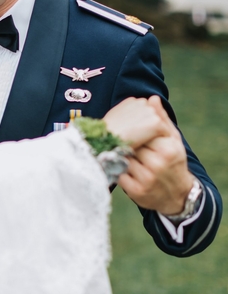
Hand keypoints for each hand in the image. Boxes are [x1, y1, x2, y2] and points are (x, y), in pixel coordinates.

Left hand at [115, 96, 193, 214]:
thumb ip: (162, 120)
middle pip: (131, 145)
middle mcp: (158, 164)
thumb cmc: (173, 162)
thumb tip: (152, 99)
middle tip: (121, 140)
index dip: (134, 131)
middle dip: (125, 142)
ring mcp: (147, 179)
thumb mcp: (173, 140)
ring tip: (120, 152)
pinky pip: (118, 174)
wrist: (177, 195)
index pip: (142, 132)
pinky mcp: (137, 191)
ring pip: (122, 158)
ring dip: (119, 155)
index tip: (130, 130)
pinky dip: (117, 169)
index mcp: (168, 148)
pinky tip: (120, 166)